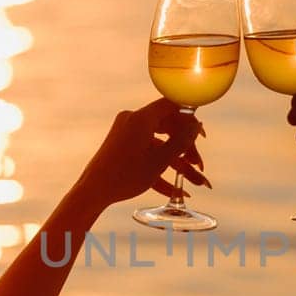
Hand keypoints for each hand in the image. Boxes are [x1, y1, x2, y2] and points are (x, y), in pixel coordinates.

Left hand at [81, 100, 208, 205]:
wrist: (93, 191)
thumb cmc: (126, 176)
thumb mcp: (160, 160)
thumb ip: (181, 141)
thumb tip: (197, 125)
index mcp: (141, 118)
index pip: (172, 105)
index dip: (190, 117)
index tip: (202, 135)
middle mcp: (133, 120)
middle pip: (168, 126)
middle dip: (186, 148)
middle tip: (199, 165)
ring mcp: (126, 133)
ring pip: (159, 143)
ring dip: (177, 162)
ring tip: (194, 182)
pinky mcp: (122, 146)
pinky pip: (147, 152)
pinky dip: (160, 167)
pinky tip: (175, 190)